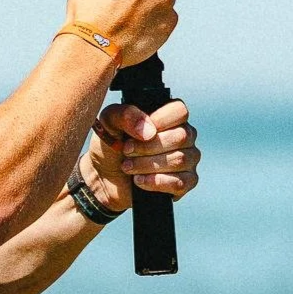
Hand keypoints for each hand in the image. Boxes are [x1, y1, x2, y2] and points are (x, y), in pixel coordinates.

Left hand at [76, 98, 200, 214]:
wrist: (104, 177)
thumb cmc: (111, 146)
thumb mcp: (109, 123)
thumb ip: (125, 115)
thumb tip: (149, 131)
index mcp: (169, 116)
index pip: (179, 111)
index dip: (159, 122)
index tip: (136, 133)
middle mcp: (184, 135)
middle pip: (181, 137)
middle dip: (147, 147)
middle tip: (127, 151)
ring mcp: (188, 159)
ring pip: (179, 160)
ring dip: (147, 165)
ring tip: (128, 167)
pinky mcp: (185, 182)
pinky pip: (181, 182)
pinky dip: (156, 182)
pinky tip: (139, 181)